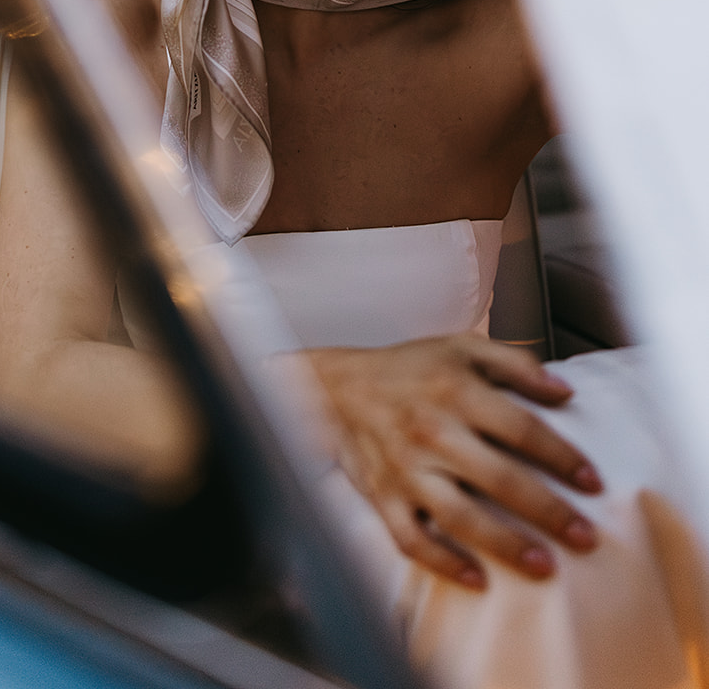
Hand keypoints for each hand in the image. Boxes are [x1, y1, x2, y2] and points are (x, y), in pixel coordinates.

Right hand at [306, 336, 602, 589]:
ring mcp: (406, 469)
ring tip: (545, 566)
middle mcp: (432, 431)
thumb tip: (565, 392)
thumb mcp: (461, 347)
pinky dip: (445, 563)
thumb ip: (516, 364)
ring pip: (460, 516)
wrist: (335, 387)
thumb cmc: (409, 369)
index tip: (593, 482)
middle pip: (499, 478)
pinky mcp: (384, 497)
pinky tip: (478, 580)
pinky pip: (414, 539)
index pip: (521, 429)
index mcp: (456, 390)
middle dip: (548, 511)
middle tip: (587, 537)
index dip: (562, 457)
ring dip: (505, 544)